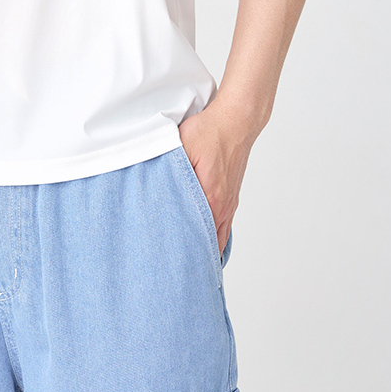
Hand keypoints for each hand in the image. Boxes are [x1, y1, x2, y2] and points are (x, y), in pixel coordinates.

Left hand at [177, 97, 255, 258]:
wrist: (237, 120)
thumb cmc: (210, 131)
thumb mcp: (182, 145)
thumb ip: (167, 166)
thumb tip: (153, 185)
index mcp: (210, 198)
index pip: (197, 239)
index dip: (184, 255)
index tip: (170, 267)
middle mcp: (222, 206)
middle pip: (208, 245)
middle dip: (191, 258)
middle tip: (173, 271)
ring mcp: (228, 203)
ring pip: (217, 238)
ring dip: (203, 249)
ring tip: (185, 263)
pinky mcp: (230, 197)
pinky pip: (222, 227)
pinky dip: (212, 237)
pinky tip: (200, 242)